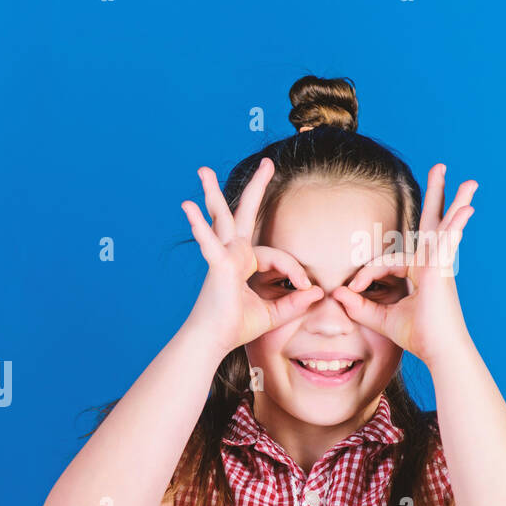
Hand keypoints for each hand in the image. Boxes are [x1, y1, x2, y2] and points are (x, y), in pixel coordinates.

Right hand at [181, 158, 323, 355]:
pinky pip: (210, 243)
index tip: (307, 287)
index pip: (277, 255)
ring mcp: (222, 257)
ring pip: (221, 218)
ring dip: (212, 193)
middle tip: (267, 163)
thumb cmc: (235, 328)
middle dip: (256, 188)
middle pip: (243, 215)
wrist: (212, 341)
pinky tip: (188, 207)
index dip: (296, 269)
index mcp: (244, 263)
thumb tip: (318, 293)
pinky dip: (199, 226)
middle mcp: (232, 255)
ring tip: (203, 170)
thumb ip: (294, 303)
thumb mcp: (273, 314)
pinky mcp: (216, 266)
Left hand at [331, 163, 475, 367]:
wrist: (438, 350)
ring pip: (442, 226)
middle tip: (441, 168)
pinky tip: (467, 210)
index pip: (385, 260)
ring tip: (468, 181)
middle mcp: (431, 263)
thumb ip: (358, 305)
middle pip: (430, 223)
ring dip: (454, 201)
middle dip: (435, 196)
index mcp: (418, 272)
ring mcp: (439, 265)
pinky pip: (447, 243)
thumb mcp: (380, 318)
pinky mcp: (443, 271)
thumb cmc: (417, 335)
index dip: (365, 274)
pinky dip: (455, 226)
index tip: (353, 290)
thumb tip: (338, 292)